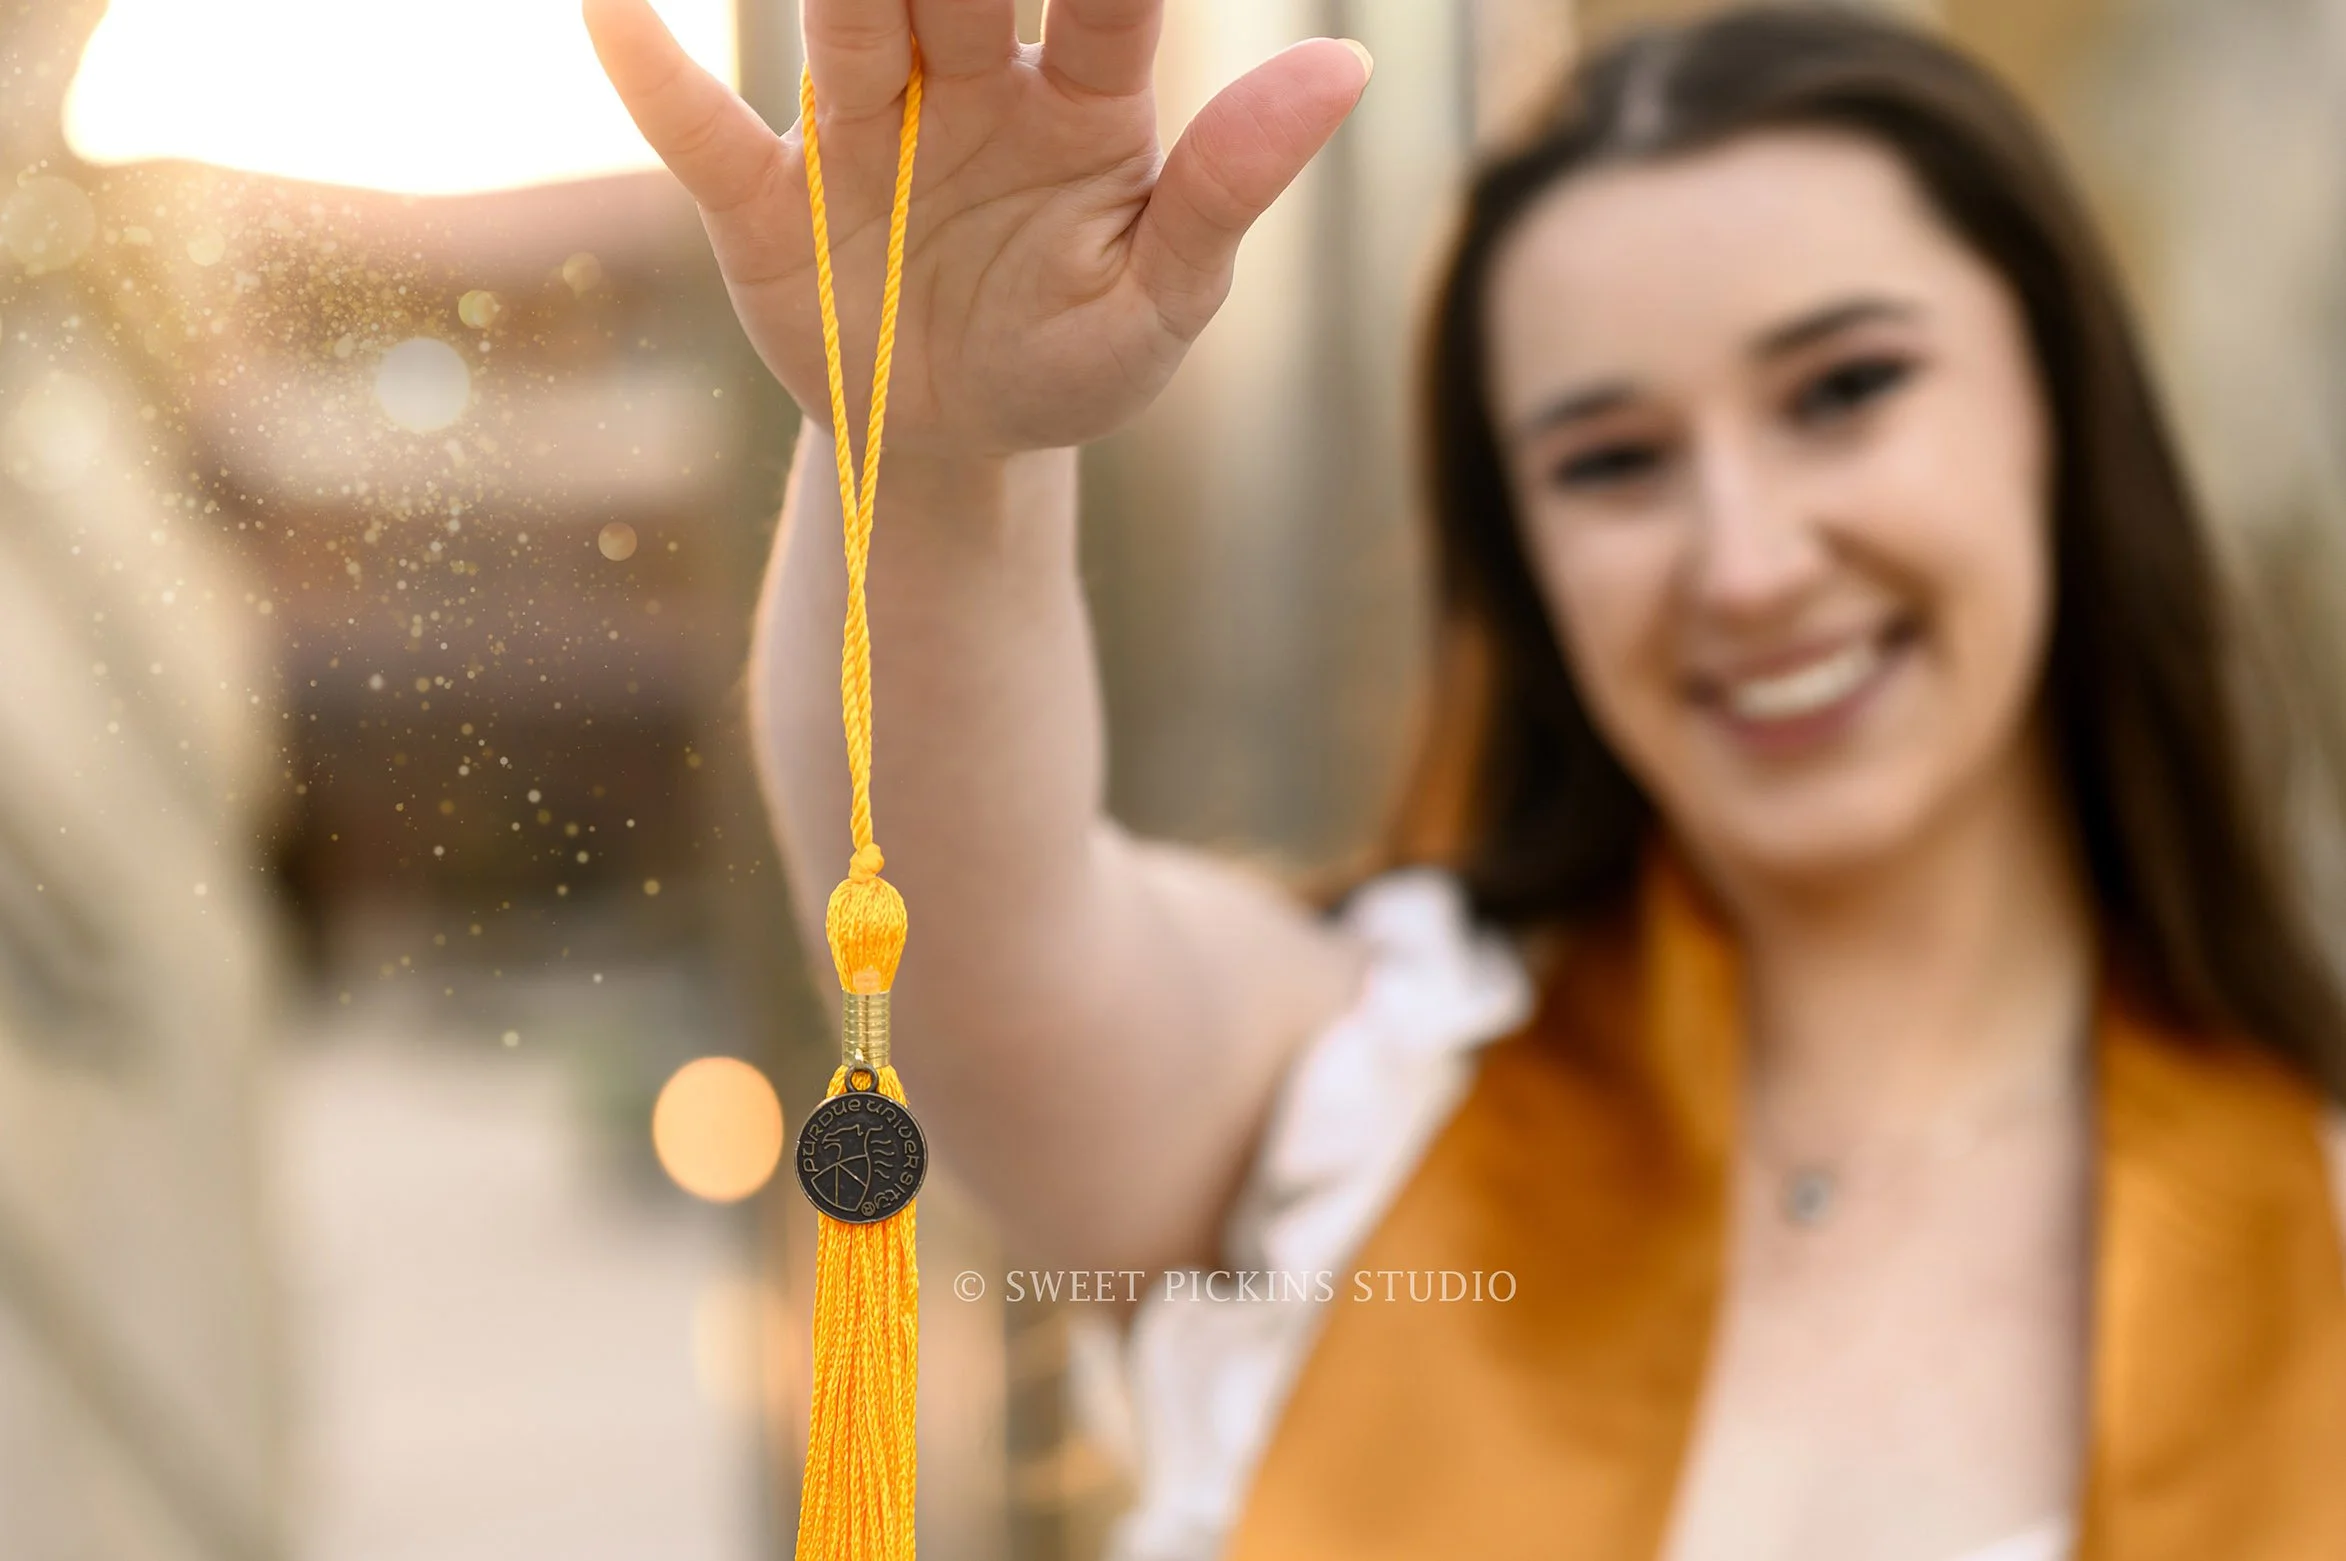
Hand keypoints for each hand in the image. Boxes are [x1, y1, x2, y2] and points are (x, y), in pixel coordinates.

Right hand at [583, 0, 1369, 457]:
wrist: (953, 442)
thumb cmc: (1072, 360)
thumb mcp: (1161, 303)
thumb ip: (1230, 190)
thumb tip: (1345, 68)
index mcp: (1082, 104)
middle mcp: (966, 87)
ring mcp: (860, 135)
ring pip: (841, 25)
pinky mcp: (766, 200)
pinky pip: (703, 130)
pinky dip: (654, 74)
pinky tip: (609, 4)